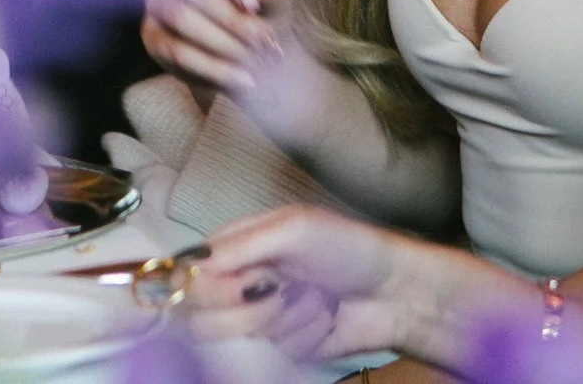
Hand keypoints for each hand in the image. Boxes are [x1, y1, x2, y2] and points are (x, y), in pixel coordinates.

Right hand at [138, 0, 276, 93]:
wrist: (248, 49)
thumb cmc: (260, 12)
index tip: (254, 3)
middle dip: (232, 17)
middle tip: (264, 41)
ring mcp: (156, 0)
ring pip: (181, 17)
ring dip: (224, 42)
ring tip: (256, 61)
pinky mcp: (152, 36)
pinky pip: (176, 51)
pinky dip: (214, 68)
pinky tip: (243, 78)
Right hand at [185, 207, 420, 362]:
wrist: (395, 291)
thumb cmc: (348, 246)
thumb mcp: (295, 229)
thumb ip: (241, 244)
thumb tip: (191, 263)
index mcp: (238, 245)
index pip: (187, 271)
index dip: (201, 285)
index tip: (234, 283)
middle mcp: (240, 281)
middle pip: (198, 315)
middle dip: (242, 309)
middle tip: (277, 291)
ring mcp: (259, 317)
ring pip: (232, 339)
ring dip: (279, 320)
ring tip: (311, 300)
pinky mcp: (281, 347)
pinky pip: (272, 353)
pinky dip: (302, 334)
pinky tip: (325, 317)